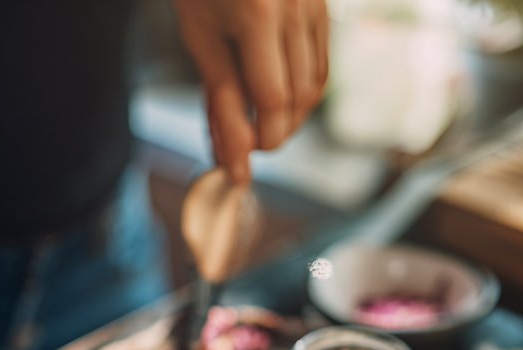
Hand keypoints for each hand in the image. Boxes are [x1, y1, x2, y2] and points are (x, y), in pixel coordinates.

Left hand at [175, 0, 328, 183]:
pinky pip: (320, 60)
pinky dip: (299, 87)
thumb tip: (234, 161)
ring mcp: (316, 3)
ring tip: (255, 116)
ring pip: (315, 85)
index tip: (239, 157)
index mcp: (259, 15)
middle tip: (243, 139)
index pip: (274, 103)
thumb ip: (221, 100)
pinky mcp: (323, 3)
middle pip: (299, 100)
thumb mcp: (200, 36)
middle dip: (273, 131)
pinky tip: (273, 89)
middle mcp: (297, 7)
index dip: (259, 140)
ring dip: (288, 114)